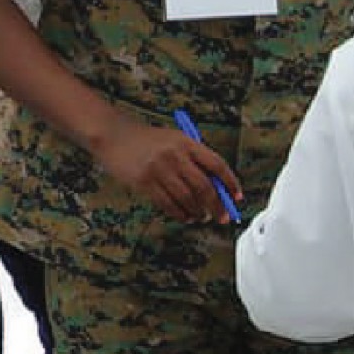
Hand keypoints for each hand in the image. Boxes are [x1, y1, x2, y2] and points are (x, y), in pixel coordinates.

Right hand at [91, 112, 242, 223]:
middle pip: (204, 186)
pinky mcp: (144, 182)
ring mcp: (159, 169)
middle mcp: (175, 155)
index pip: (217, 165)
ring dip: (198, 212)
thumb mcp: (176, 141)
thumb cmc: (150, 140)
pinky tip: (186, 217)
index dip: (230, 183)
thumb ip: (195, 160)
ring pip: (186, 198)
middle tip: (223, 216)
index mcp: (188, 143)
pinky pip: (167, 203)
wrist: (116, 136)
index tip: (237, 197)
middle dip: (217, 205)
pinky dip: (180, 214)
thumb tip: (217, 187)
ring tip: (203, 217)